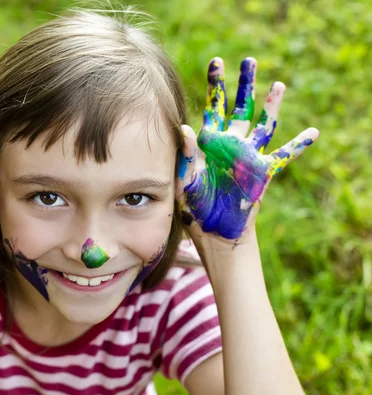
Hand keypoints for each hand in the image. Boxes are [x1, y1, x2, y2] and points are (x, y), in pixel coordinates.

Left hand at [176, 57, 318, 243]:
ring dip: (271, 105)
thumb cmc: (193, 206)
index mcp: (210, 142)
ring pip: (263, 124)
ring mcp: (249, 155)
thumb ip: (187, 154)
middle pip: (241, 107)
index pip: (214, 107)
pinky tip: (313, 133)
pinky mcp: (263, 172)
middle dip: (245, 84)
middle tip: (250, 60)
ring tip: (278, 84)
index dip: (216, 85)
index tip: (217, 62)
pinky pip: (284, 156)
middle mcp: (231, 143)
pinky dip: (299, 145)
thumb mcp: (185, 179)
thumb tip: (186, 128)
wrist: (212, 231)